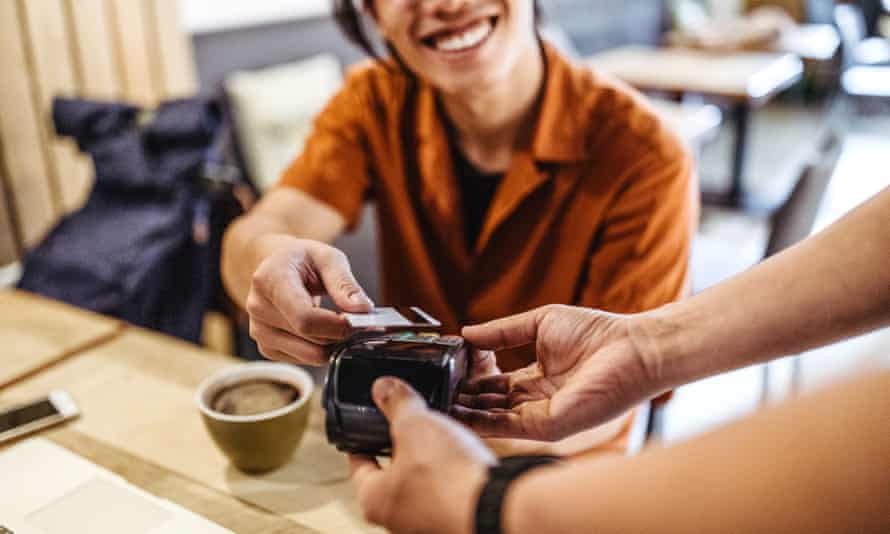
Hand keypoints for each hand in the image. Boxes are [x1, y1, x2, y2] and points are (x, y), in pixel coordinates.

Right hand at [245, 238, 372, 364]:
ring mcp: (259, 331)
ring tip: (338, 322)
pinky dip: (321, 349)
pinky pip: (305, 360)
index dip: (337, 325)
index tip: (360, 321)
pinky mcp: (267, 348)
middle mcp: (258, 308)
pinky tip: (322, 330)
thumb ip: (344, 284)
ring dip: (332, 343)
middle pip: (310, 339)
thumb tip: (363, 310)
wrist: (277, 267)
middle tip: (357, 320)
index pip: (304, 318)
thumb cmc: (303, 259)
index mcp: (269, 280)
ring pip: (310, 355)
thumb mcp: (327, 258)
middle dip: (340, 333)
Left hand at [350, 377, 495, 533]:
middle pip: (391, 477)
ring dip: (430, 465)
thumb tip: (383, 389)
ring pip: (422, 487)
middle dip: (401, 452)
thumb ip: (396, 405)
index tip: (363, 432)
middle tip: (407, 429)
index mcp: (375, 499)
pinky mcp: (456, 522)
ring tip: (439, 441)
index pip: (360, 466)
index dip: (362, 443)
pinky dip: (452, 478)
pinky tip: (462, 461)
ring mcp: (428, 524)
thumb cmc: (447, 477)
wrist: (496, 505)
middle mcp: (398, 520)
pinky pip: (449, 494)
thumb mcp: (415, 424)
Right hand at [454, 305, 656, 440]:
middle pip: (490, 404)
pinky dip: (481, 420)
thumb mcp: (538, 323)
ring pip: (494, 418)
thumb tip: (465, 333)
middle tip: (435, 388)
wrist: (632, 346)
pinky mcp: (549, 425)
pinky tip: (460, 411)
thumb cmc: (597, 332)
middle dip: (463, 397)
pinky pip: (508, 426)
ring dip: (467, 411)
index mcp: (536, 377)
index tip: (450, 367)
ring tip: (439, 401)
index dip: (472, 377)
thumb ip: (501, 331)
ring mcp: (542, 414)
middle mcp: (537, 400)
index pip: (495, 384)